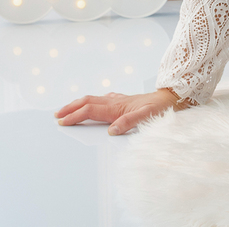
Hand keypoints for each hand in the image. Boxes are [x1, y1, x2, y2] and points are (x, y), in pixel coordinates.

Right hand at [55, 87, 184, 135]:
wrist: (171, 98)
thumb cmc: (160, 109)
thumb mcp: (147, 117)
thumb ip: (130, 122)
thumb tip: (112, 130)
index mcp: (117, 107)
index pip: (90, 111)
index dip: (75, 116)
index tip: (62, 122)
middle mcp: (115, 102)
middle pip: (87, 102)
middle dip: (70, 108)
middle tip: (57, 115)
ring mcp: (119, 100)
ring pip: (93, 100)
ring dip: (78, 104)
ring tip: (67, 110)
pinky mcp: (124, 100)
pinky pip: (103, 99)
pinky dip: (92, 102)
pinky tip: (93, 104)